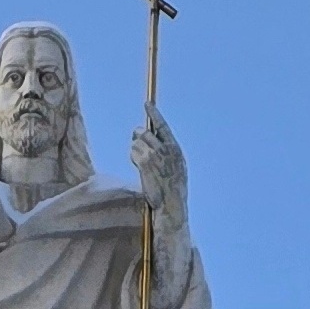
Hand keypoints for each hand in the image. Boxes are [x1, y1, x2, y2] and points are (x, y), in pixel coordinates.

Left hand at [130, 105, 188, 225]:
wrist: (171, 204)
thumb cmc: (173, 189)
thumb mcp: (176, 167)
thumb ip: (168, 152)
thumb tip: (155, 141)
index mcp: (175, 149)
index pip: (162, 126)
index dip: (154, 113)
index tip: (147, 104)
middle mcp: (165, 149)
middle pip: (144, 132)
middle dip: (138, 136)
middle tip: (137, 143)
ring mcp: (155, 155)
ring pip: (137, 141)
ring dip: (135, 149)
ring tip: (141, 162)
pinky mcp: (145, 163)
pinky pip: (133, 151)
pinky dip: (133, 156)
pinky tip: (139, 166)